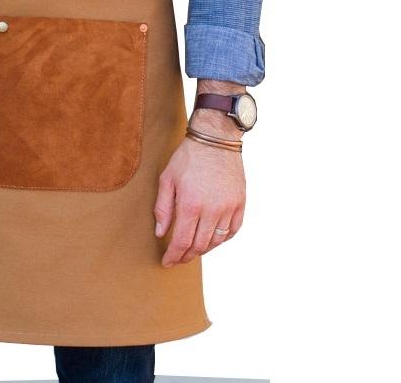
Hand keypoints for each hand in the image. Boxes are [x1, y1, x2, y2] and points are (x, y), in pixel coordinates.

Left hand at [153, 81, 246, 267]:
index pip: (181, 241)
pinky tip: (212, 239)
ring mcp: (228, 208)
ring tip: (192, 250)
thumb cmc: (188, 158)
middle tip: (177, 258)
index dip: (173, 256)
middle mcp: (211, 210)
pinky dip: (221, 240)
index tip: (167, 262)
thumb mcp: (167, 179)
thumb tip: (161, 233)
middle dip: (186, 256)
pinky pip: (232, 231)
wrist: (215, 140)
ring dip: (203, 250)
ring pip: (216, 241)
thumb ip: (163, 208)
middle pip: (199, 245)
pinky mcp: (240, 204)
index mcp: (190, 204)